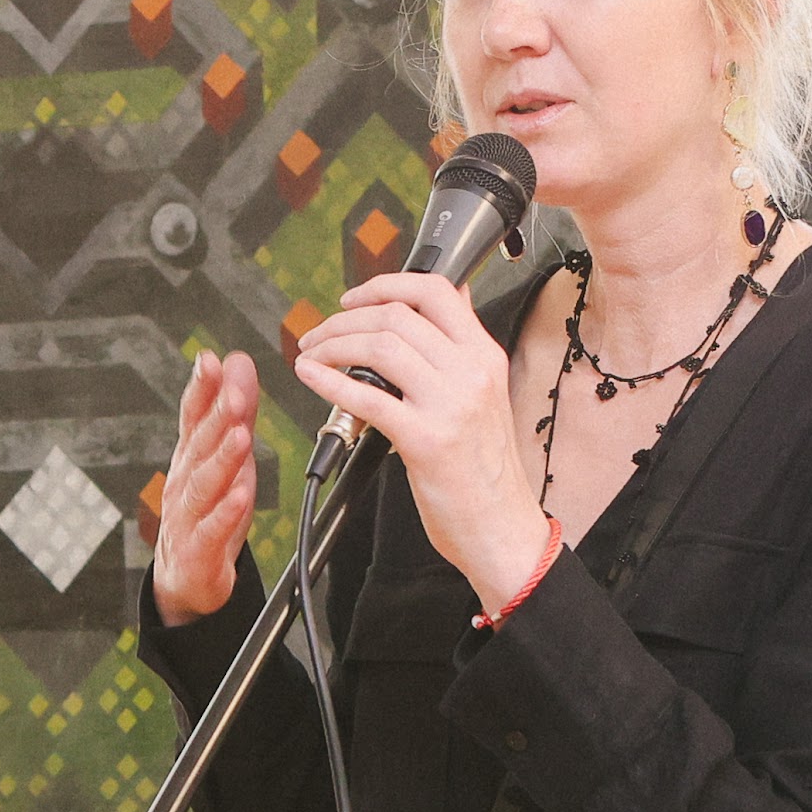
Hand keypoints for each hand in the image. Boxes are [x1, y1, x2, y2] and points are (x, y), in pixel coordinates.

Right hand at [153, 348, 260, 626]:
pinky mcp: (199, 550)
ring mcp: (188, 515)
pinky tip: (241, 496)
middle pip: (199, 445)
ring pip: (204, 484)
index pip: (192, 416)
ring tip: (241, 436)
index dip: (201, 388)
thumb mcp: (223, 456)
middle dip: (216, 417)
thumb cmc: (207, 510)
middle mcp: (185, 480)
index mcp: (191, 455)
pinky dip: (226, 513)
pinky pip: (212, 530)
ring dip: (222, 459)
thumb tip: (237, 360)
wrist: (186, 577)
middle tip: (235, 392)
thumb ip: (233, 409)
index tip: (209, 361)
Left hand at [293, 273, 555, 615]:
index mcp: (484, 356)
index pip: (436, 291)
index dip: (386, 284)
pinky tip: (310, 376)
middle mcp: (471, 372)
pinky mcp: (426, 441)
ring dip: (333, 345)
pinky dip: (330, 381)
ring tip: (312, 355)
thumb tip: (450, 300)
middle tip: (319, 334)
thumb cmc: (484, 469)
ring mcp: (450, 405)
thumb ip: (460, 351)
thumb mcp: (485, 395)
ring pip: (380, 347)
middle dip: (344, 319)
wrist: (501, 527)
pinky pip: (367, 397)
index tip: (353, 298)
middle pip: (397, 316)